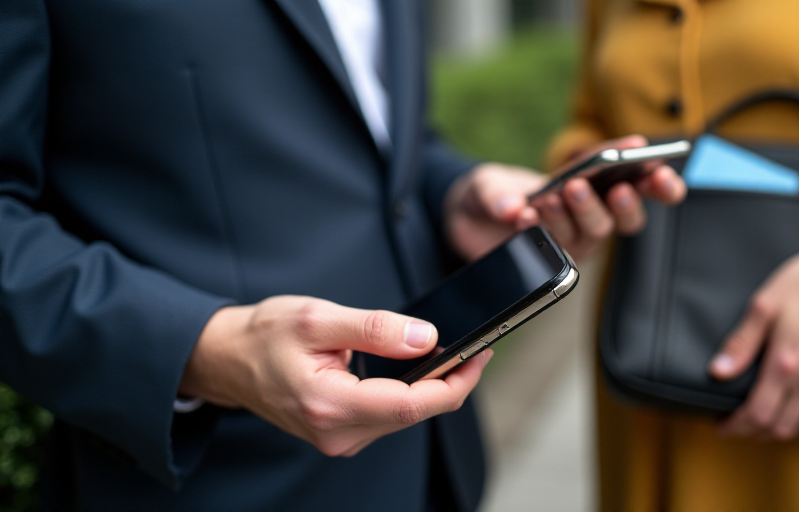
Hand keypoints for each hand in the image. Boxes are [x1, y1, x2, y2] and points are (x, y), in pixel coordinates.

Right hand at [179, 296, 489, 455]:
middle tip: (477, 348)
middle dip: (451, 381)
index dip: (454, 381)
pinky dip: (411, 392)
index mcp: (329, 404)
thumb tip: (426, 337)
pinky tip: (421, 368)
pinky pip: (390, 416)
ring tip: (454, 353)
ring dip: (433, 387)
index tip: (480, 355)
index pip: (412, 404)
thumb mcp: (318, 319)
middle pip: (415, 413)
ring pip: (406, 416)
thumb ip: (374, 328)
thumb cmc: (264, 336)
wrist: (226, 360)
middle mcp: (337, 433)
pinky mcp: (342, 434)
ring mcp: (339, 439)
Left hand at [444, 135, 685, 261]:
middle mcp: (588, 214)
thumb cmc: (491, 193)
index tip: (649, 156)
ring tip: (560, 195)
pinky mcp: (553, 264)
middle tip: (617, 187)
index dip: (645, 169)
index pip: (627, 176)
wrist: (465, 224)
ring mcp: (572, 241)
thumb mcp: (487, 181)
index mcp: (589, 183)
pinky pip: (561, 254)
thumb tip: (511, 210)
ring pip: (596, 233)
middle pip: (624, 214)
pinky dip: (544, 231)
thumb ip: (497, 191)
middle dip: (627, 200)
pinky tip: (525, 216)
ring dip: (584, 212)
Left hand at [708, 219, 798, 439]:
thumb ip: (741, 343)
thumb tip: (718, 371)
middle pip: (775, 427)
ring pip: (798, 428)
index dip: (735, 426)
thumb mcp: (764, 306)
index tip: (719, 424)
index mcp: (784, 363)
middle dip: (749, 433)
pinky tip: (788, 421)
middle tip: (732, 426)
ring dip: (773, 434)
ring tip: (754, 426)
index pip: (756, 413)